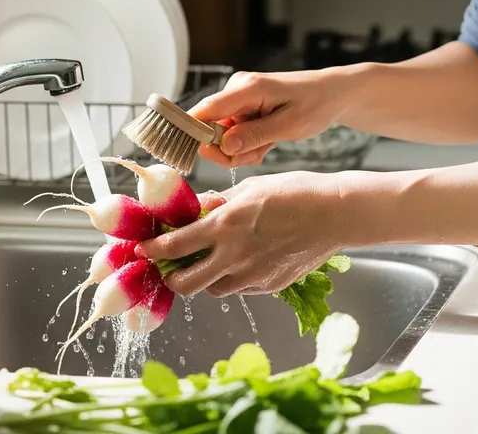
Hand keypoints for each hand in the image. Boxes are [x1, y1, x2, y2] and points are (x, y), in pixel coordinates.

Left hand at [135, 172, 344, 296]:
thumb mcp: (251, 188)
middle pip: (186, 283)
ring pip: (214, 290)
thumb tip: (196, 209)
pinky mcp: (270, 286)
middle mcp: (234, 256)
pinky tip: (244, 260)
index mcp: (225, 226)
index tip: (143, 250)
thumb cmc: (295, 192)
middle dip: (171, 278)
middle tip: (170, 269)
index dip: (154, 251)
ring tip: (211, 260)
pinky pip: (241, 288)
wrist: (334, 214)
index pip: (176, 246)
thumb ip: (220, 203)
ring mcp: (253, 276)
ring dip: (205, 278)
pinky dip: (234, 278)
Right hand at [190, 68, 346, 166]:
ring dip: (243, 149)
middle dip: (230, 150)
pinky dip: (248, 144)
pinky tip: (268, 141)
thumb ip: (255, 135)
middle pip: (210, 129)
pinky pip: (233, 133)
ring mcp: (238, 98)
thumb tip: (224, 146)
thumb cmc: (316, 104)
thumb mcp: (290, 125)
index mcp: (246, 88)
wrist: (331, 93)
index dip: (191, 132)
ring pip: (222, 136)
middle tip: (259, 154)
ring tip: (269, 144)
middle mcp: (237, 89)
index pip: (204, 110)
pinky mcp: (242, 106)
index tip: (193, 155)